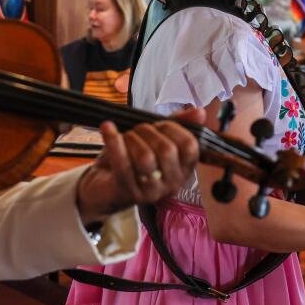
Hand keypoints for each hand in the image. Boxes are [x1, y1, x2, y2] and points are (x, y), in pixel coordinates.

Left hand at [76, 107, 203, 224]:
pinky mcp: (128, 193)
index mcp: (184, 169)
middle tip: (137, 129)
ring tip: (125, 136)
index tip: (159, 124)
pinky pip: (122, 164)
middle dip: (149, 131)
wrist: (104, 185)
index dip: (173, 128)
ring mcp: (151, 191)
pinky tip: (107, 128)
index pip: (190, 146)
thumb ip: (177, 124)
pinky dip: (113, 141)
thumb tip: (200, 112)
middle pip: (167, 150)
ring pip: (146, 158)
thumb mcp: (156, 138)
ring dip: (132, 138)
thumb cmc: (134, 158)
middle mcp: (172, 183)